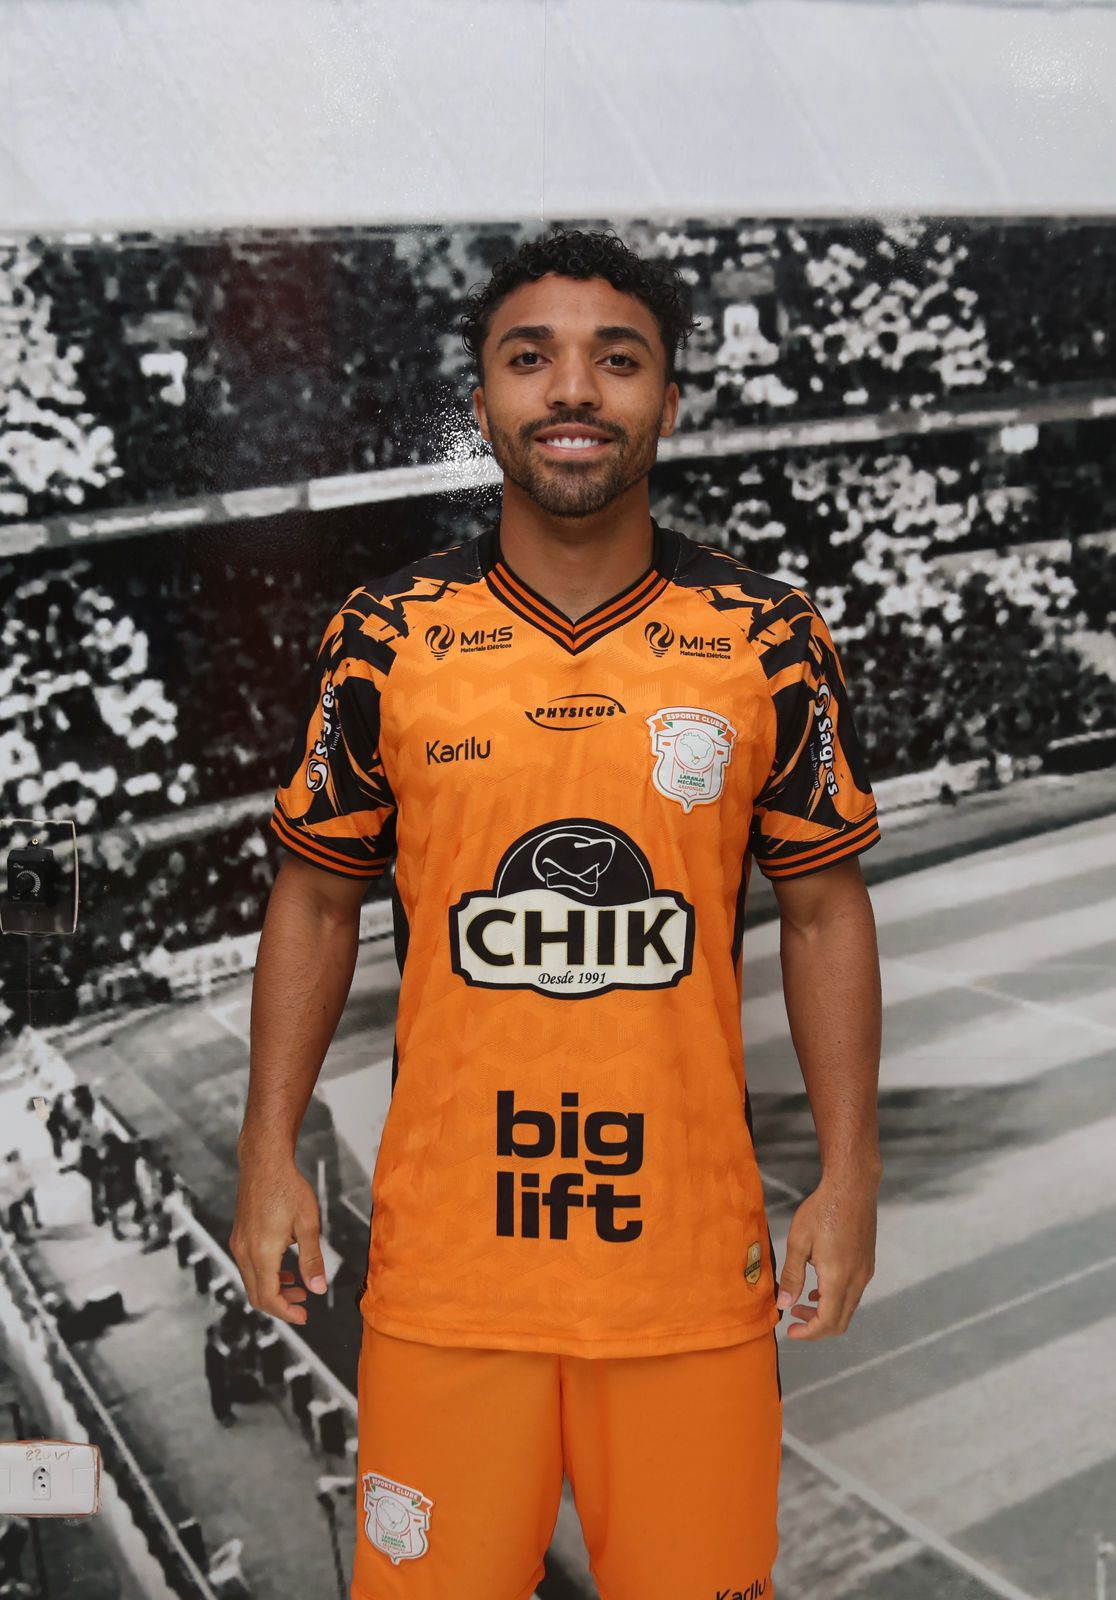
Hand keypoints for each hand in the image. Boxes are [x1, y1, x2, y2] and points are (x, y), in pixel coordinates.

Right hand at [229, 1145, 328, 1325]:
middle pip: (257, 1295)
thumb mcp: (308, 1225)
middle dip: (280, 1305)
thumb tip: (319, 1289)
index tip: (304, 1317)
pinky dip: (266, 1276)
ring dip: (274, 1290)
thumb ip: (312, 1260)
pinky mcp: (239, 1237)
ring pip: (251, 1282)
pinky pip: (249, 1267)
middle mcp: (244, 1252)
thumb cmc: (288, 1188)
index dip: (286, 1312)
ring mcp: (238, 1244)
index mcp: (262, 1253)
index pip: (269, 1297)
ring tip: (299, 1287)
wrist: (264, 1163)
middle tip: (304, 1305)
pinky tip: (285, 1270)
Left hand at [776, 1170, 877, 1339]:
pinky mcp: (867, 1264)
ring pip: (848, 1308)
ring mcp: (865, 1272)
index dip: (809, 1333)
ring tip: (802, 1301)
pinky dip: (836, 1299)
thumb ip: (792, 1275)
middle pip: (841, 1321)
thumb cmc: (823, 1210)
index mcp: (838, 1278)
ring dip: (826, 1312)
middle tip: (794, 1317)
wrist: (852, 1187)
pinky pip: (853, 1293)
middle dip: (816, 1327)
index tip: (791, 1331)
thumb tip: (784, 1304)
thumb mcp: (798, 1241)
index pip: (827, 1322)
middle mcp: (857, 1280)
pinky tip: (819, 1287)